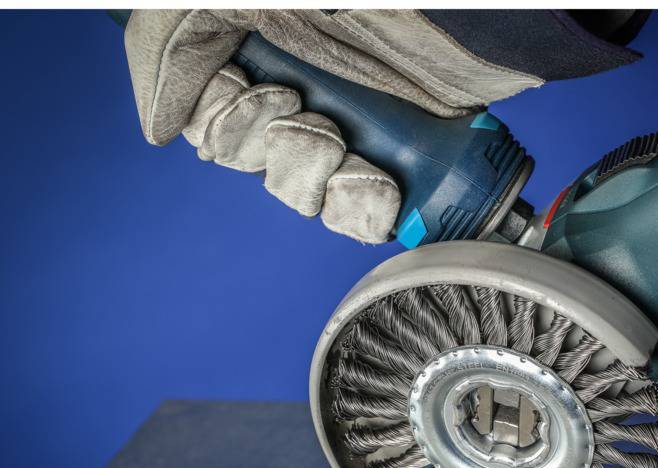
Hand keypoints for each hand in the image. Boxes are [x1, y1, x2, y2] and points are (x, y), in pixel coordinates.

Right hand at [122, 10, 539, 243]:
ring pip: (301, 197)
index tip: (262, 95)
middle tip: (309, 118)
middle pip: (256, 166)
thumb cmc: (376, 8)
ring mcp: (355, 132)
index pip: (216, 125)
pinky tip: (376, 183)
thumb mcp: (244, 0)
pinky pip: (356, 217)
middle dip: (278, 150)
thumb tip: (159, 124)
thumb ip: (179, 44)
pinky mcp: (401, 165)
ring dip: (314, 180)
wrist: (460, 24)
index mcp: (267, 59)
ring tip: (347, 152)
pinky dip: (358, 209)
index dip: (231, 125)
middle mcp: (308, 97)